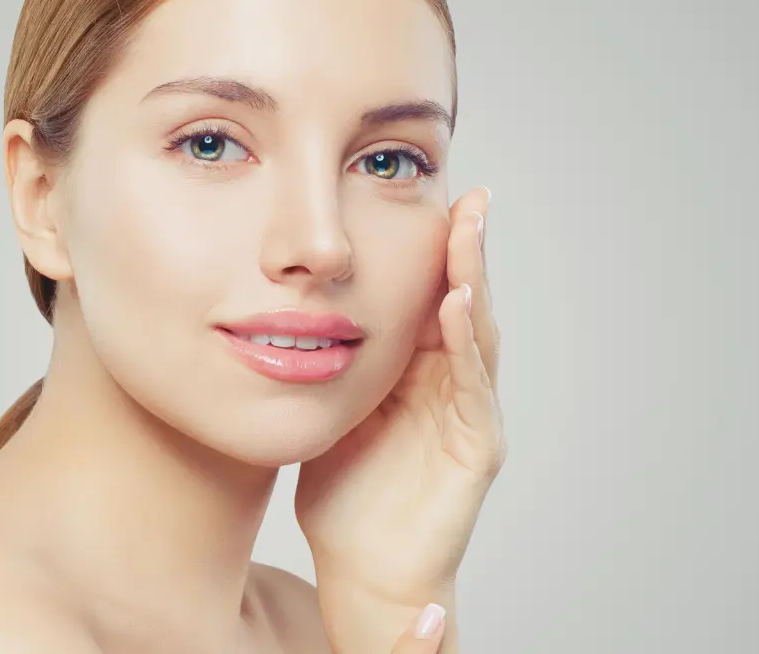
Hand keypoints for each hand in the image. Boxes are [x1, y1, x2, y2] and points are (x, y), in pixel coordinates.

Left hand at [294, 187, 503, 651]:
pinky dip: (467, 343)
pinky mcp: (478, 447)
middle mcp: (453, 382)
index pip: (431, 292)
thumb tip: (280, 300)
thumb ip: (324, 355)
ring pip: (478, 332)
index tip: (430, 191)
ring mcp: (470, 413)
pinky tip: (455, 303)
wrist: (363, 567)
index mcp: (419, 368)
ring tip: (467, 229)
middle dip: (466, 246)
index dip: (435, 246)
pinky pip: (474, 386)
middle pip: (464, 300)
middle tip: (467, 194)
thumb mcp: (329, 402)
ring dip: (474, 278)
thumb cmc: (344, 490)